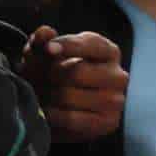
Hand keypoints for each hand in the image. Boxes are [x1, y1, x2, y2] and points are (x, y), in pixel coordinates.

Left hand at [30, 26, 126, 141]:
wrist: (61, 111)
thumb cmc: (54, 75)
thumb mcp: (45, 55)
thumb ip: (42, 41)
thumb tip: (44, 33)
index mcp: (108, 51)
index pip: (90, 45)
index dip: (67, 46)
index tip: (48, 49)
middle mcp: (118, 75)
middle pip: (76, 73)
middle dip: (49, 77)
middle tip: (36, 80)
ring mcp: (116, 101)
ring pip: (70, 97)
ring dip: (48, 97)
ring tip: (41, 96)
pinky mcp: (108, 123)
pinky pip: (71, 119)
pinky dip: (53, 115)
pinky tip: (48, 112)